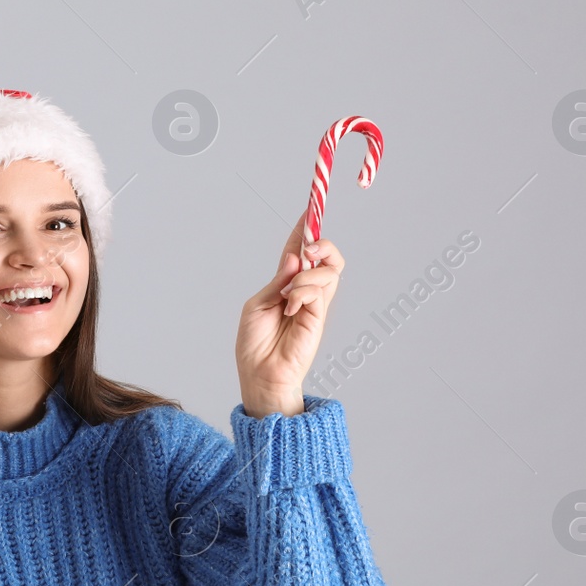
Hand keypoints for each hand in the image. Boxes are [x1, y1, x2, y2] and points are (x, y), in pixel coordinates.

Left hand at [235, 211, 344, 415]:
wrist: (260, 374)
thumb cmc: (255, 343)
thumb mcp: (258, 304)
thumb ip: (277, 281)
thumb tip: (294, 257)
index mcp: (285, 284)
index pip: (299, 251)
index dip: (305, 231)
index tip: (308, 210)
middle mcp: (304, 290)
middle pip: (327, 257)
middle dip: (322, 243)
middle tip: (309, 247)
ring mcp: (314, 304)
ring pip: (329, 271)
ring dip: (308, 273)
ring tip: (290, 292)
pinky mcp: (319, 317)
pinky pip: (319, 291)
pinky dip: (303, 291)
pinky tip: (290, 306)